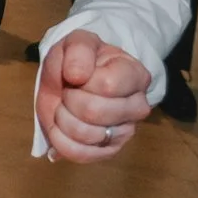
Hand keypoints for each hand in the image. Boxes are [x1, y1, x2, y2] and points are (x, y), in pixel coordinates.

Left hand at [34, 29, 152, 162]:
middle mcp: (138, 107)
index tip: (78, 74)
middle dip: (69, 99)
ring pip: (86, 135)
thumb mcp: (76, 42)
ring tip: (65, 107)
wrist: (71, 78)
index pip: (108, 85)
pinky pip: (82, 155)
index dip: (82, 80)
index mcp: (136, 75)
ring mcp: (125, 132)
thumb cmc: (79, 60)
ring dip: (62, 119)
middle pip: (94, 112)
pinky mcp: (109, 151)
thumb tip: (77, 76)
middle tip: (69, 91)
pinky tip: (60, 128)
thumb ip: (78, 50)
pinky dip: (61, 142)